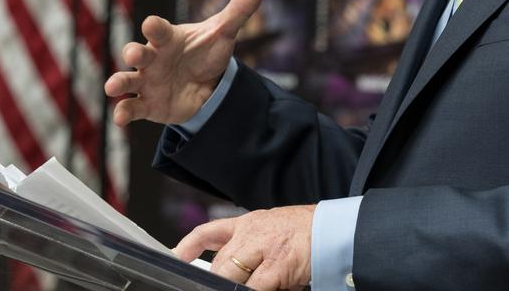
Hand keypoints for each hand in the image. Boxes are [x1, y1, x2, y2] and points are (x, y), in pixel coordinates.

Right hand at [104, 0, 266, 124]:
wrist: (207, 85)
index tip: (151, 24)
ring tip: (113, 87)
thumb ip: (239, 8)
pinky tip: (120, 118)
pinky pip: (131, 107)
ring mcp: (147, 81)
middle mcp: (153, 58)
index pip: (158, 29)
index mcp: (168, 38)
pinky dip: (124, 112)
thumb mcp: (224, 32)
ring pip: (126, 79)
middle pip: (136, 53)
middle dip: (132, 53)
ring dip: (118, 82)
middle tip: (134, 54)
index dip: (154, 26)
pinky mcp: (148, 104)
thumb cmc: (206, 52)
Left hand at [173, 205, 314, 290]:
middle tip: (215, 287)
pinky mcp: (277, 266)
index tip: (176, 257)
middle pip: (220, 262)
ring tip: (238, 286)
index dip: (188, 246)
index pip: (209, 232)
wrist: (332, 230)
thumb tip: (231, 274)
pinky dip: (251, 290)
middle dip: (217, 281)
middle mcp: (252, 233)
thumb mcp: (271, 230)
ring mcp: (263, 249)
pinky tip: (260, 288)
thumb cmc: (304, 234)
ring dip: (230, 286)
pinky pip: (255, 287)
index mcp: (248, 223)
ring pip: (230, 275)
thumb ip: (249, 247)